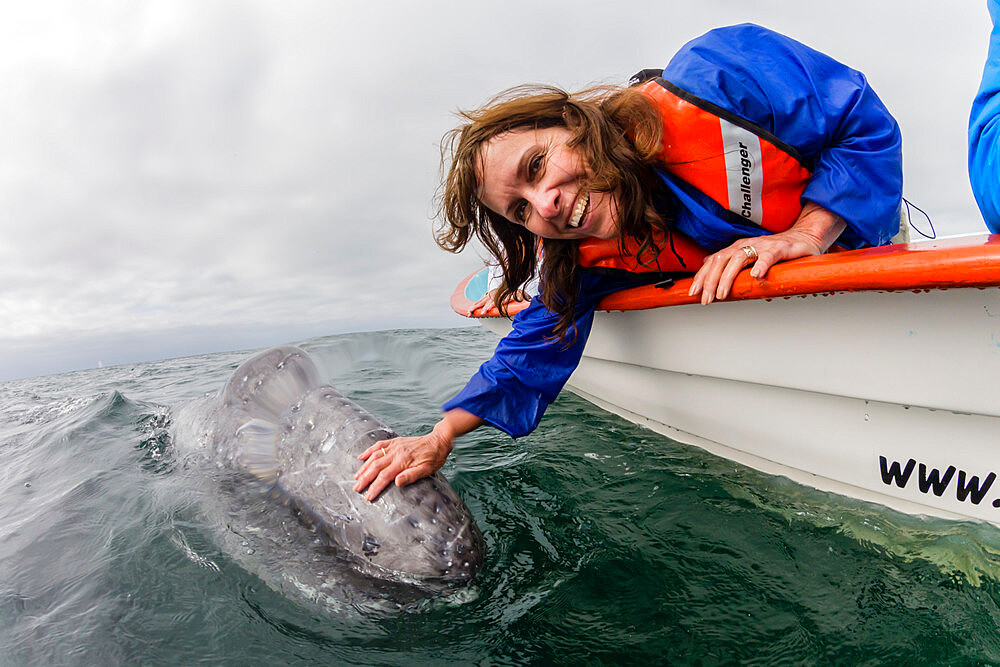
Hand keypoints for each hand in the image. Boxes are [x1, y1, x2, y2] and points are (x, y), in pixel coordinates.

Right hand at [352, 408, 482, 500]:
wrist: (439, 441)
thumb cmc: (434, 458)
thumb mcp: (427, 470)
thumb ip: (411, 476)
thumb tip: (396, 482)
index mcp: (403, 462)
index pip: (384, 477)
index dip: (375, 487)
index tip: (368, 497)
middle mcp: (396, 453)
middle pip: (376, 467)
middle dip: (365, 479)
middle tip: (356, 489)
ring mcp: (394, 446)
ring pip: (374, 456)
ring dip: (364, 467)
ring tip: (356, 477)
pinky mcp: (395, 441)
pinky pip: (379, 445)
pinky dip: (368, 451)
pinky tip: (361, 457)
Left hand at [688, 201, 846, 303]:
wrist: (803, 238)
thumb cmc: (775, 250)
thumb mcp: (748, 255)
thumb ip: (729, 261)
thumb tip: (708, 263)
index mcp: (736, 249)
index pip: (713, 262)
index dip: (701, 277)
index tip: (693, 293)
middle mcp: (745, 245)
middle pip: (721, 261)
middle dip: (710, 281)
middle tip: (707, 299)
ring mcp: (761, 246)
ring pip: (739, 259)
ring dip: (728, 277)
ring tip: (723, 293)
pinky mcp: (779, 248)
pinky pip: (768, 256)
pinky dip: (761, 265)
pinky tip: (756, 276)